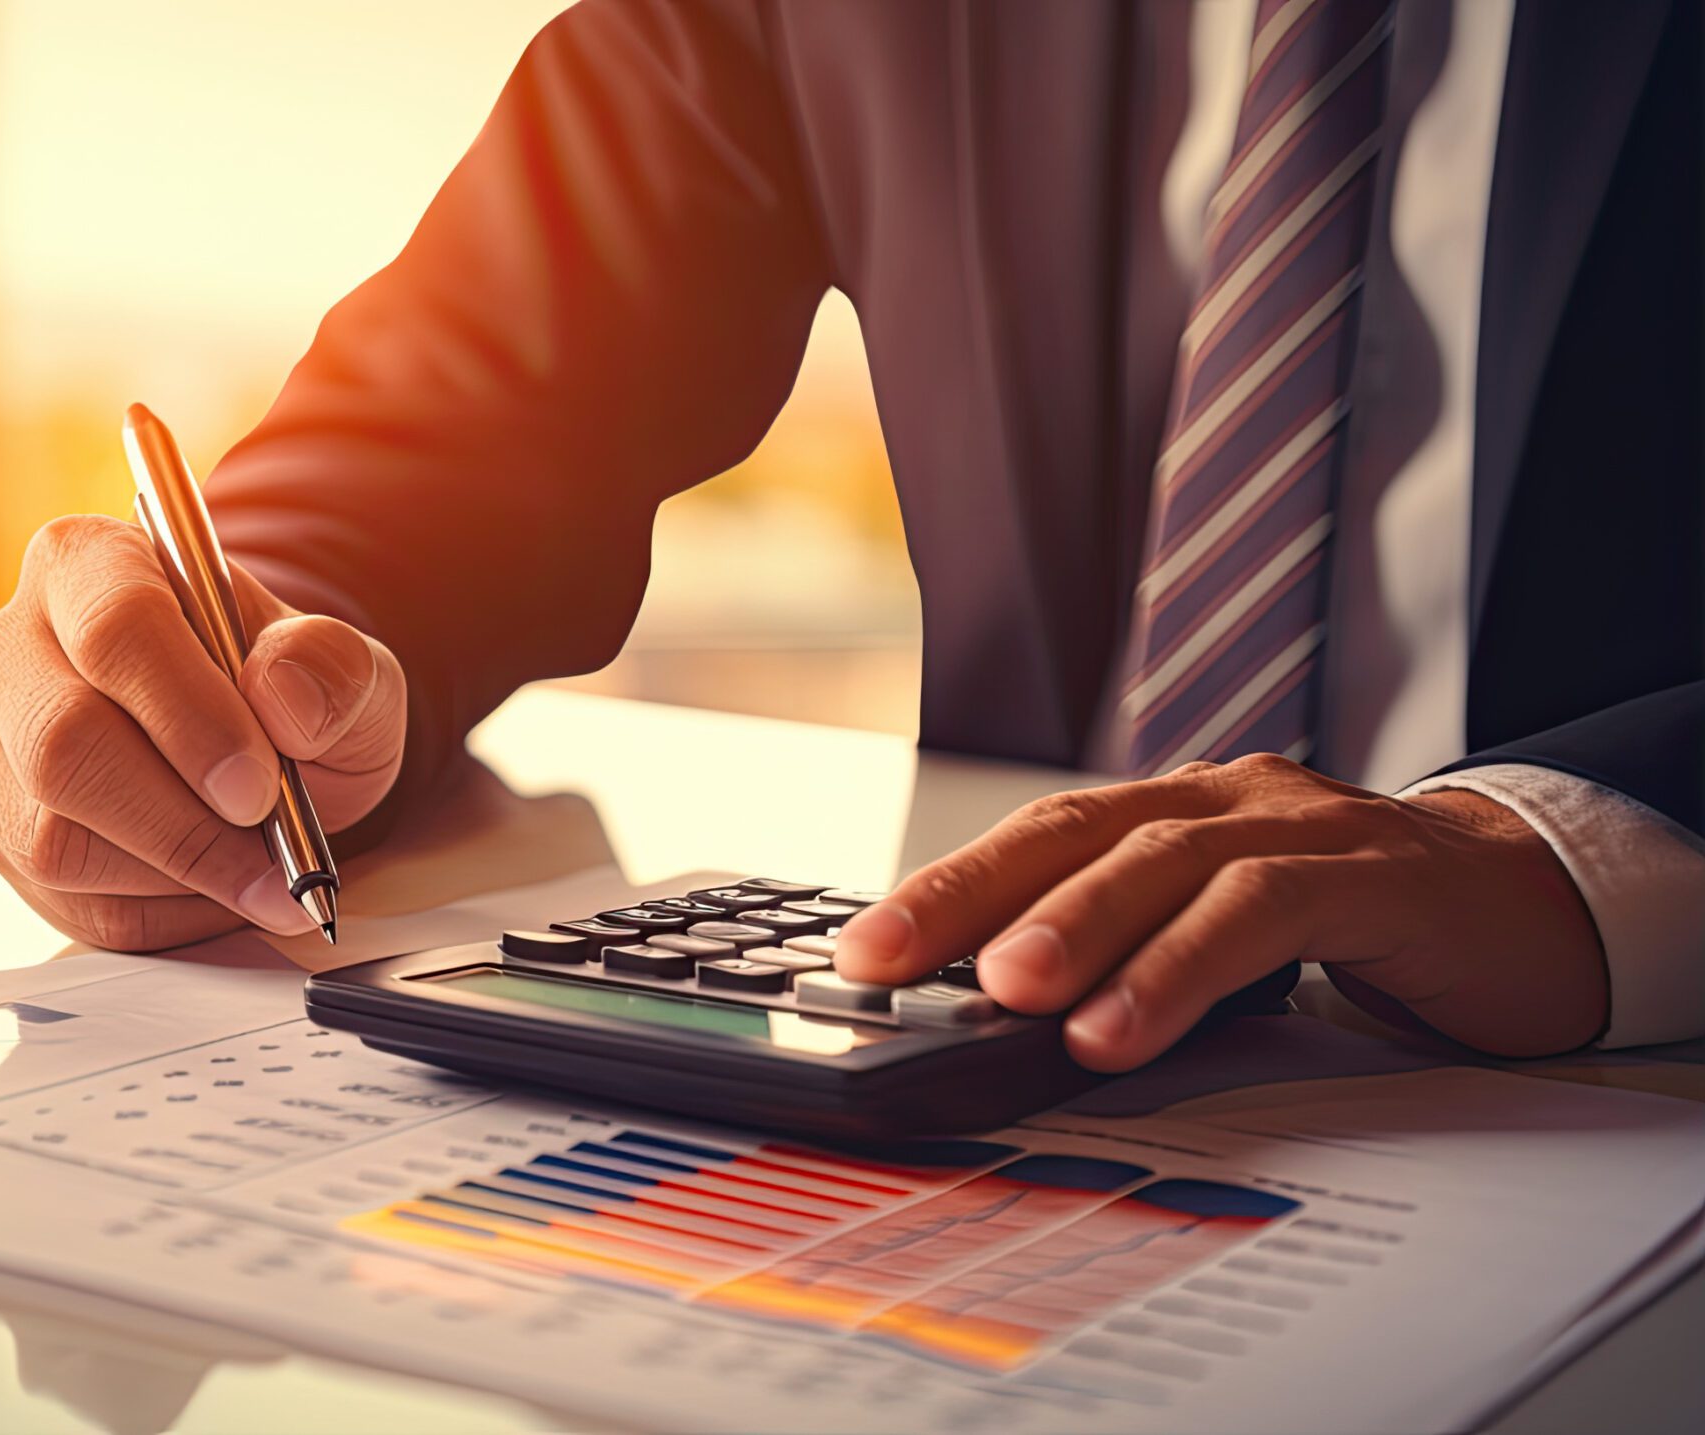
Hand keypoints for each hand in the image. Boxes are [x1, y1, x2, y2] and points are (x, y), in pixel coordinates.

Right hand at [0, 514, 406, 949]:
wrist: (256, 752)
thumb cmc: (285, 694)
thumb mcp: (344, 667)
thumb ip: (332, 668)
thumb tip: (284, 698)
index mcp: (88, 563)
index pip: (114, 627)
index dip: (187, 715)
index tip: (258, 782)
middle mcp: (12, 646)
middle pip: (60, 744)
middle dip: (177, 818)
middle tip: (269, 850)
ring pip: (52, 838)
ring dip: (175, 873)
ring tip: (257, 871)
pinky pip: (65, 900)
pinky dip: (157, 913)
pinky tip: (214, 888)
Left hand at [833, 754, 1606, 1068]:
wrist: (1535, 907)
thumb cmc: (1358, 929)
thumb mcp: (1224, 941)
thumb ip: (1131, 961)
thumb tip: (996, 1023)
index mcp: (1173, 813)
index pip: (1035, 838)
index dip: (943, 887)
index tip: (857, 952)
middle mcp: (1222, 801)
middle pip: (1073, 835)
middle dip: (968, 897)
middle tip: (885, 961)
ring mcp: (1299, 824)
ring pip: (1161, 863)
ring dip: (1074, 931)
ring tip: (1008, 996)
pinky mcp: (1372, 872)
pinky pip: (1260, 910)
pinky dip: (1181, 967)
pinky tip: (1122, 1026)